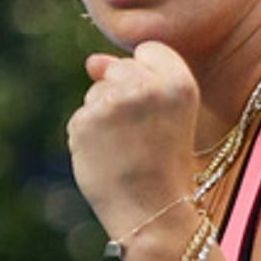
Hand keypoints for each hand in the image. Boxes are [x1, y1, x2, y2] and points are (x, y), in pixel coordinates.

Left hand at [66, 40, 198, 242]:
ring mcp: (112, 102)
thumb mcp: (167, 115)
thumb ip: (136, 78)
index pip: (149, 49)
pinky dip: (88, 136)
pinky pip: (81, 117)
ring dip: (103, 115)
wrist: (152, 210)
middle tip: (140, 134)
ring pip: (96, 92)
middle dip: (122, 94)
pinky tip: (106, 157)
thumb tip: (91, 61)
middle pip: (120, 68)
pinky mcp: (85, 120)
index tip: (155, 109)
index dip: (149, 78)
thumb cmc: (164, 163)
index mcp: (179, 82)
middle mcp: (147, 86)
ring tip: (125, 148)